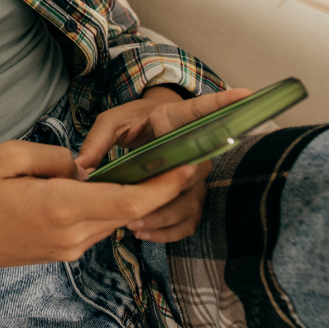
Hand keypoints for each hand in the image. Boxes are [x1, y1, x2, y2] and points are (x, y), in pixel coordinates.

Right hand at [0, 131, 198, 306]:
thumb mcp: (10, 157)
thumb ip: (56, 157)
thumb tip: (84, 164)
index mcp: (61, 207)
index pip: (129, 202)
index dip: (164, 186)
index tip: (189, 165)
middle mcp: (71, 234)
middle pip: (128, 212)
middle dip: (157, 186)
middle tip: (179, 154)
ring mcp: (66, 248)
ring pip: (112, 218)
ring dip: (131, 195)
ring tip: (147, 162)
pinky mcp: (59, 252)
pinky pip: (94, 225)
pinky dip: (107, 205)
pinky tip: (104, 182)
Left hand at [74, 87, 251, 242]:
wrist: (146, 132)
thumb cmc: (132, 121)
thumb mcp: (112, 122)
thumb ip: (98, 140)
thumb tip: (82, 167)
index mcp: (176, 118)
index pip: (204, 110)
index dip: (225, 102)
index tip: (246, 94)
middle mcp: (194, 146)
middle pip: (193, 172)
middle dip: (167, 194)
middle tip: (136, 211)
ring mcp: (196, 173)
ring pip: (191, 201)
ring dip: (165, 217)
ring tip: (134, 226)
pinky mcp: (192, 194)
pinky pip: (190, 218)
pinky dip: (170, 230)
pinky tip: (146, 233)